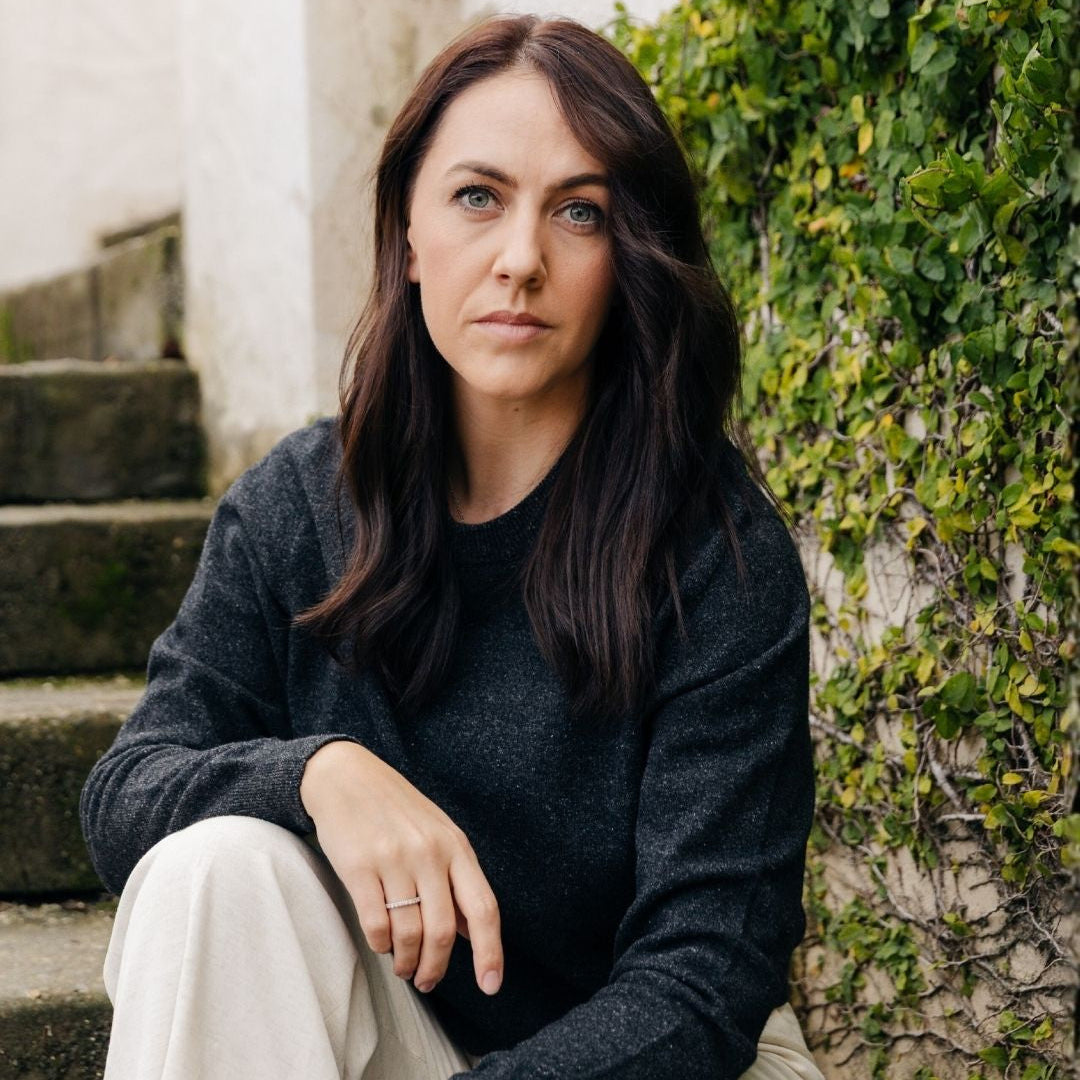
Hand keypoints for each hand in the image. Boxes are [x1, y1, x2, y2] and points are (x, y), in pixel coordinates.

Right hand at [299, 739, 503, 996]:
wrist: (346, 777)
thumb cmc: (396, 810)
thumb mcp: (438, 834)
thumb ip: (457, 878)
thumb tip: (472, 930)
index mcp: (456, 847)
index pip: (484, 908)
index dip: (491, 952)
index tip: (491, 985)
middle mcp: (430, 853)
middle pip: (443, 930)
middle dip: (437, 967)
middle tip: (427, 981)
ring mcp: (394, 859)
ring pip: (409, 933)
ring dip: (407, 961)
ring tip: (403, 967)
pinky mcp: (359, 867)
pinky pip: (376, 924)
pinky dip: (381, 944)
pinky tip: (381, 943)